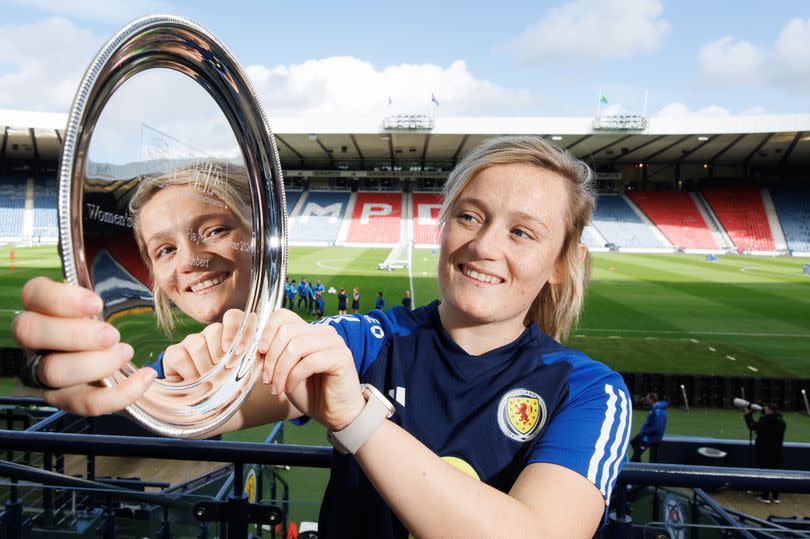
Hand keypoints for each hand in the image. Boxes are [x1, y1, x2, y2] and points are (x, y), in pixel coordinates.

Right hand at [11, 277, 155, 415]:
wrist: (113, 356)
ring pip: (53, 373)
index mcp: (41, 307)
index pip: (34, 295)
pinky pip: (85, 403)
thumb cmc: (102, 321)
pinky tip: (145, 377)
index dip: (61, 299)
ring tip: (125, 352)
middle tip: (111, 334)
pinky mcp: (66, 398)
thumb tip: (137, 244)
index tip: (96, 304)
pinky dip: (119, 394)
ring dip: (95, 364)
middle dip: (76, 334)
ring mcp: (46, 372)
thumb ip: (105, 279)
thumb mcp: (102, 298)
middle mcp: (35, 340)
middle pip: (32, 334)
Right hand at [162, 310, 256, 381]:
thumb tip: (257, 354)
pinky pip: (180, 355)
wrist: (203, 407)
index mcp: (231, 335)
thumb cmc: (227, 389)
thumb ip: (250, 363)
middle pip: (214, 330)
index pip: (234, 317)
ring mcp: (191, 341)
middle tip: (223, 376)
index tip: (238, 352)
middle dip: (221, 357)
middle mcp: (210, 334)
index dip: (236, 330)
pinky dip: (189, 373)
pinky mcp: (173, 352)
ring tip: (209, 383)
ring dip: (205, 367)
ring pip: (197, 342)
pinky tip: (194, 383)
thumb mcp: (243, 377)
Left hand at [260, 309, 364, 430]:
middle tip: (266, 380)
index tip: (259, 354)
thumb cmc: (310, 392)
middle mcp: (324, 331)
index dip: (266, 333)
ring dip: (280, 370)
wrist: (334, 413)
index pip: (283, 315)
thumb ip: (275, 356)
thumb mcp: (286, 371)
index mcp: (309, 330)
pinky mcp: (342, 357)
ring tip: (276, 388)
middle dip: (271, 358)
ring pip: (296, 346)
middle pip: (286, 331)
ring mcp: (334, 342)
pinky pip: (309, 362)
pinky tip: (290, 388)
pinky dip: (294, 377)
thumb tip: (255, 349)